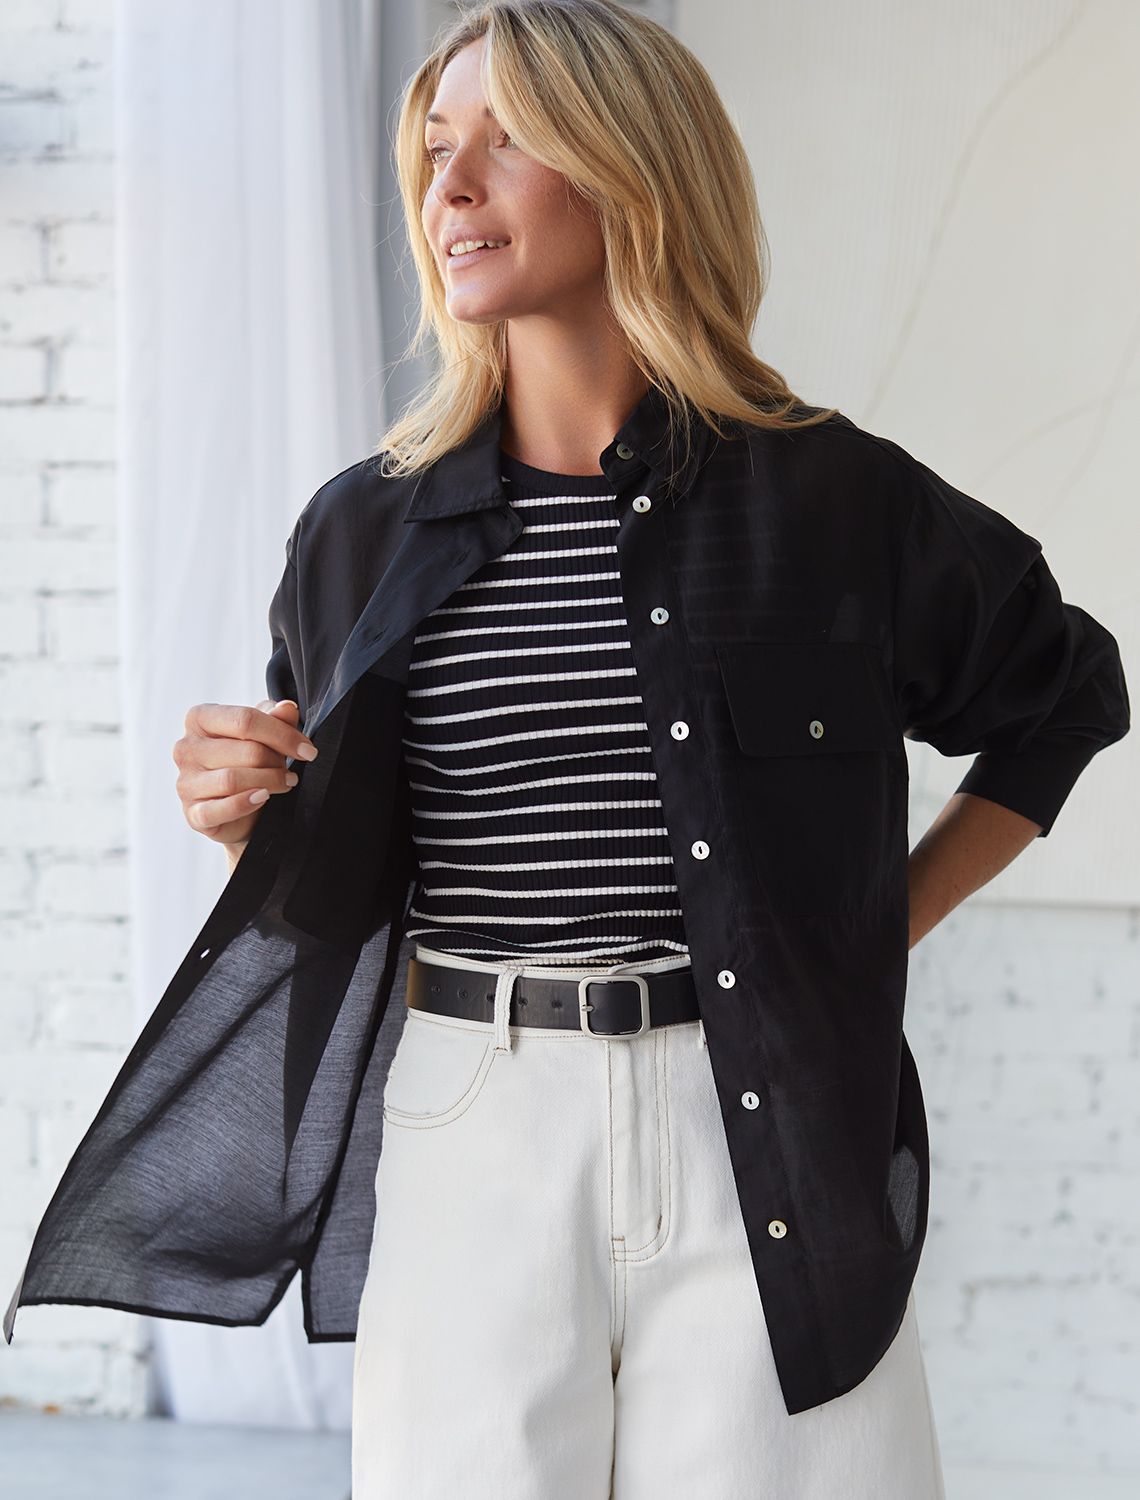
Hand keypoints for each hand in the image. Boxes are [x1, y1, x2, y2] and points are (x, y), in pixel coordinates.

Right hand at [172, 698, 316, 849]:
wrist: (239, 809)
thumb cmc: (247, 763)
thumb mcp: (264, 736)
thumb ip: (275, 719)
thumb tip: (287, 707)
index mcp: (199, 719)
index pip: (246, 719)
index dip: (283, 734)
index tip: (307, 749)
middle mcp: (186, 748)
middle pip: (246, 750)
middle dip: (277, 761)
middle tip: (290, 772)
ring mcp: (186, 782)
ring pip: (233, 779)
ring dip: (269, 782)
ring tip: (284, 784)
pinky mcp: (192, 813)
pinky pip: (221, 809)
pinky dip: (246, 803)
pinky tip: (263, 797)